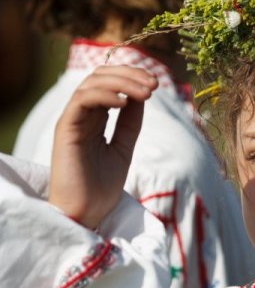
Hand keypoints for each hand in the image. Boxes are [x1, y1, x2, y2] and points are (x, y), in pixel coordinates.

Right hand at [49, 66, 157, 227]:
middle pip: (100, 77)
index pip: (110, 83)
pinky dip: (104, 96)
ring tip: (146, 93)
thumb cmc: (102, 185)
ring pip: (91, 84)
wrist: (87, 213)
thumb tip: (142, 94)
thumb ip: (131, 122)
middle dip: (130, 74)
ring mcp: (72, 121)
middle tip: (154, 84)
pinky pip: (81, 101)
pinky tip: (125, 103)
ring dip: (122, 82)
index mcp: (95, 118)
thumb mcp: (125, 147)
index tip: (157, 84)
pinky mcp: (65, 130)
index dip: (133, 77)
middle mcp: (82, 115)